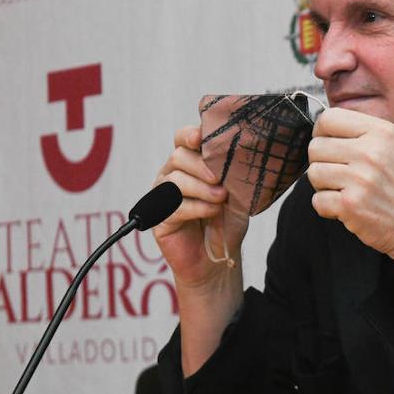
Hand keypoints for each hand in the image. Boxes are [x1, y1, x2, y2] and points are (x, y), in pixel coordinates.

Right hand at [151, 125, 249, 289]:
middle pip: (178, 157)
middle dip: (200, 165)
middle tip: (219, 179)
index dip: (189, 135)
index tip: (201, 138)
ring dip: (201, 188)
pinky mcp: (159, 218)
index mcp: (189, 163)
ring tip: (221, 198)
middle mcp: (172, 175)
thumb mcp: (235, 193)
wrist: (218, 258)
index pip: (182, 139)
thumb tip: (234, 156)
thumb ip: (231, 173)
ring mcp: (162, 196)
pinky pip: (174, 206)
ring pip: (174, 180)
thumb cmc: (226, 222)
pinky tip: (212, 211)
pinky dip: (197, 207)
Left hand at [307, 108, 393, 275]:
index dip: (321, 132)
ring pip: (313, 173)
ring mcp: (360, 180)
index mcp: (382, 132)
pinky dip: (327, 207)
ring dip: (323, 185)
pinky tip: (347, 208)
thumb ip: (366, 134)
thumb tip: (327, 127)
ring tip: (345, 191)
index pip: (329, 118)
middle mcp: (371, 152)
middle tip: (338, 173)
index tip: (327, 143)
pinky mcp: (351, 206)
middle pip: (316, 146)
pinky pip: (317, 200)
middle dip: (322, 161)